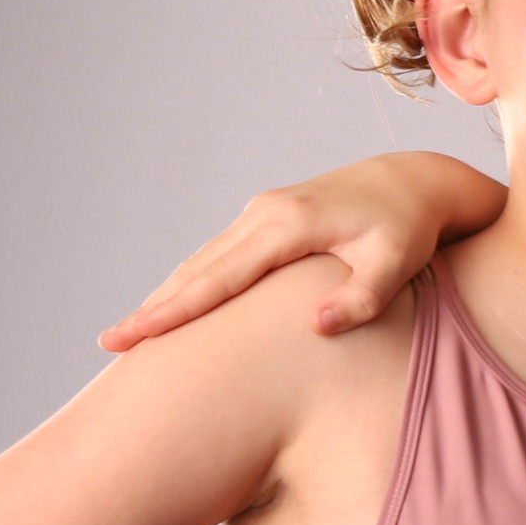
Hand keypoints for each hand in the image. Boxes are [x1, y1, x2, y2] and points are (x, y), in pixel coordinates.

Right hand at [99, 153, 492, 352]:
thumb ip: (361, 297)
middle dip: (155, 308)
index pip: (219, 278)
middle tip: (111, 344)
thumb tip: (318, 326)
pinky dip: (193, 282)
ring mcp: (261, 213)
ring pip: (203, 261)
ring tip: (132, 334)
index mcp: (288, 225)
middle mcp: (264, 214)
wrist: (415, 180)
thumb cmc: (410, 227)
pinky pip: (220, 256)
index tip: (134, 336)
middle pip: (197, 269)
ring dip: (168, 295)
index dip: (175, 311)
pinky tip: (175, 308)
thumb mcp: (397, 263)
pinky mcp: (267, 220)